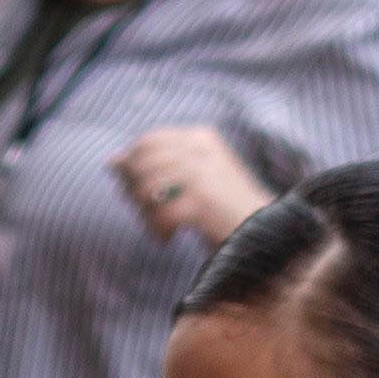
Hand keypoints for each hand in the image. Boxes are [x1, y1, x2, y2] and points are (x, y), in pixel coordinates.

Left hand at [115, 123, 281, 247]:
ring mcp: (202, 174)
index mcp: (201, 138)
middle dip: (135, 191)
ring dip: (145, 213)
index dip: (132, 166)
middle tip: (147, 213)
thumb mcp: (194, 178)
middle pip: (142, 164)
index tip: (136, 191)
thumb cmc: (226, 210)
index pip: (148, 141)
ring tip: (159, 228)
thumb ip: (157, 166)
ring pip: (147, 188)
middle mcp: (201, 150)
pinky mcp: (202, 202)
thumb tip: (111, 161)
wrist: (267, 236)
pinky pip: (158, 213)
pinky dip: (157, 230)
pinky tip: (167, 239)